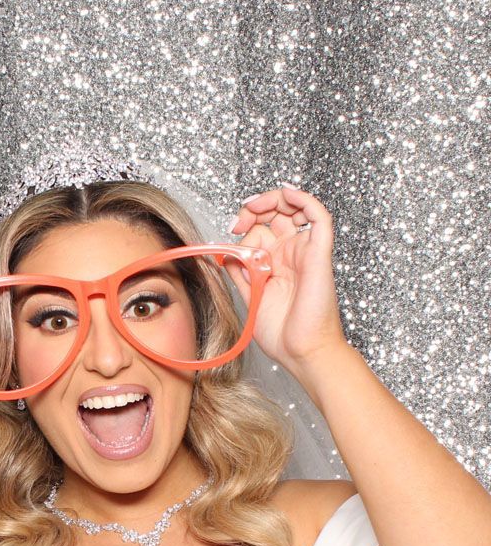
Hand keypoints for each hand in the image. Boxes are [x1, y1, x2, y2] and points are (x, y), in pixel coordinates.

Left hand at [229, 185, 345, 372]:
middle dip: (256, 209)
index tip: (230, 231)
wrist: (301, 350)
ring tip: (255, 207)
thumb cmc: (281, 331)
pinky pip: (319, 216)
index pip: (261, 230)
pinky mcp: (319, 252)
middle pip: (277, 214)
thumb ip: (240, 273)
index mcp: (276, 263)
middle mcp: (291, 253)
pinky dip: (304, 199)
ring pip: (297, 208)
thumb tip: (226, 253)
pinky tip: (286, 194)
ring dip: (275, 199)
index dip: (245, 225)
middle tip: (240, 219)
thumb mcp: (249, 296)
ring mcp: (305, 251)